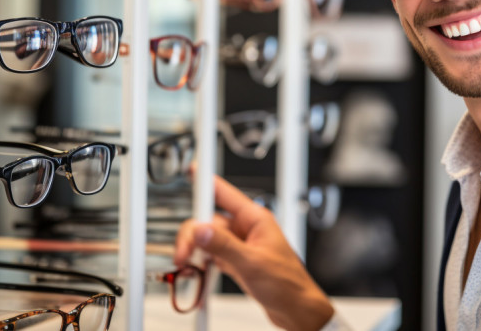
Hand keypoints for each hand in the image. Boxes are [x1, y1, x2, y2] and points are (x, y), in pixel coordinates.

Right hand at [174, 175, 334, 330]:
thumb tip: (200, 230)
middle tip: (184, 253)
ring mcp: (240, 244)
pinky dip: (202, 260)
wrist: (296, 310)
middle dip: (193, 234)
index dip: (206, 181)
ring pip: (208, 237)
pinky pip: (212, 253)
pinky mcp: (236, 260)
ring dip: (195, 249)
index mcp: (255, 219)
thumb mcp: (252, 263)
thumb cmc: (288, 285)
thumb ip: (223, 246)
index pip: (225, 193)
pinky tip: (198, 271)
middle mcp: (246, 228)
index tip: (191, 170)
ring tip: (188, 265)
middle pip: (209, 220)